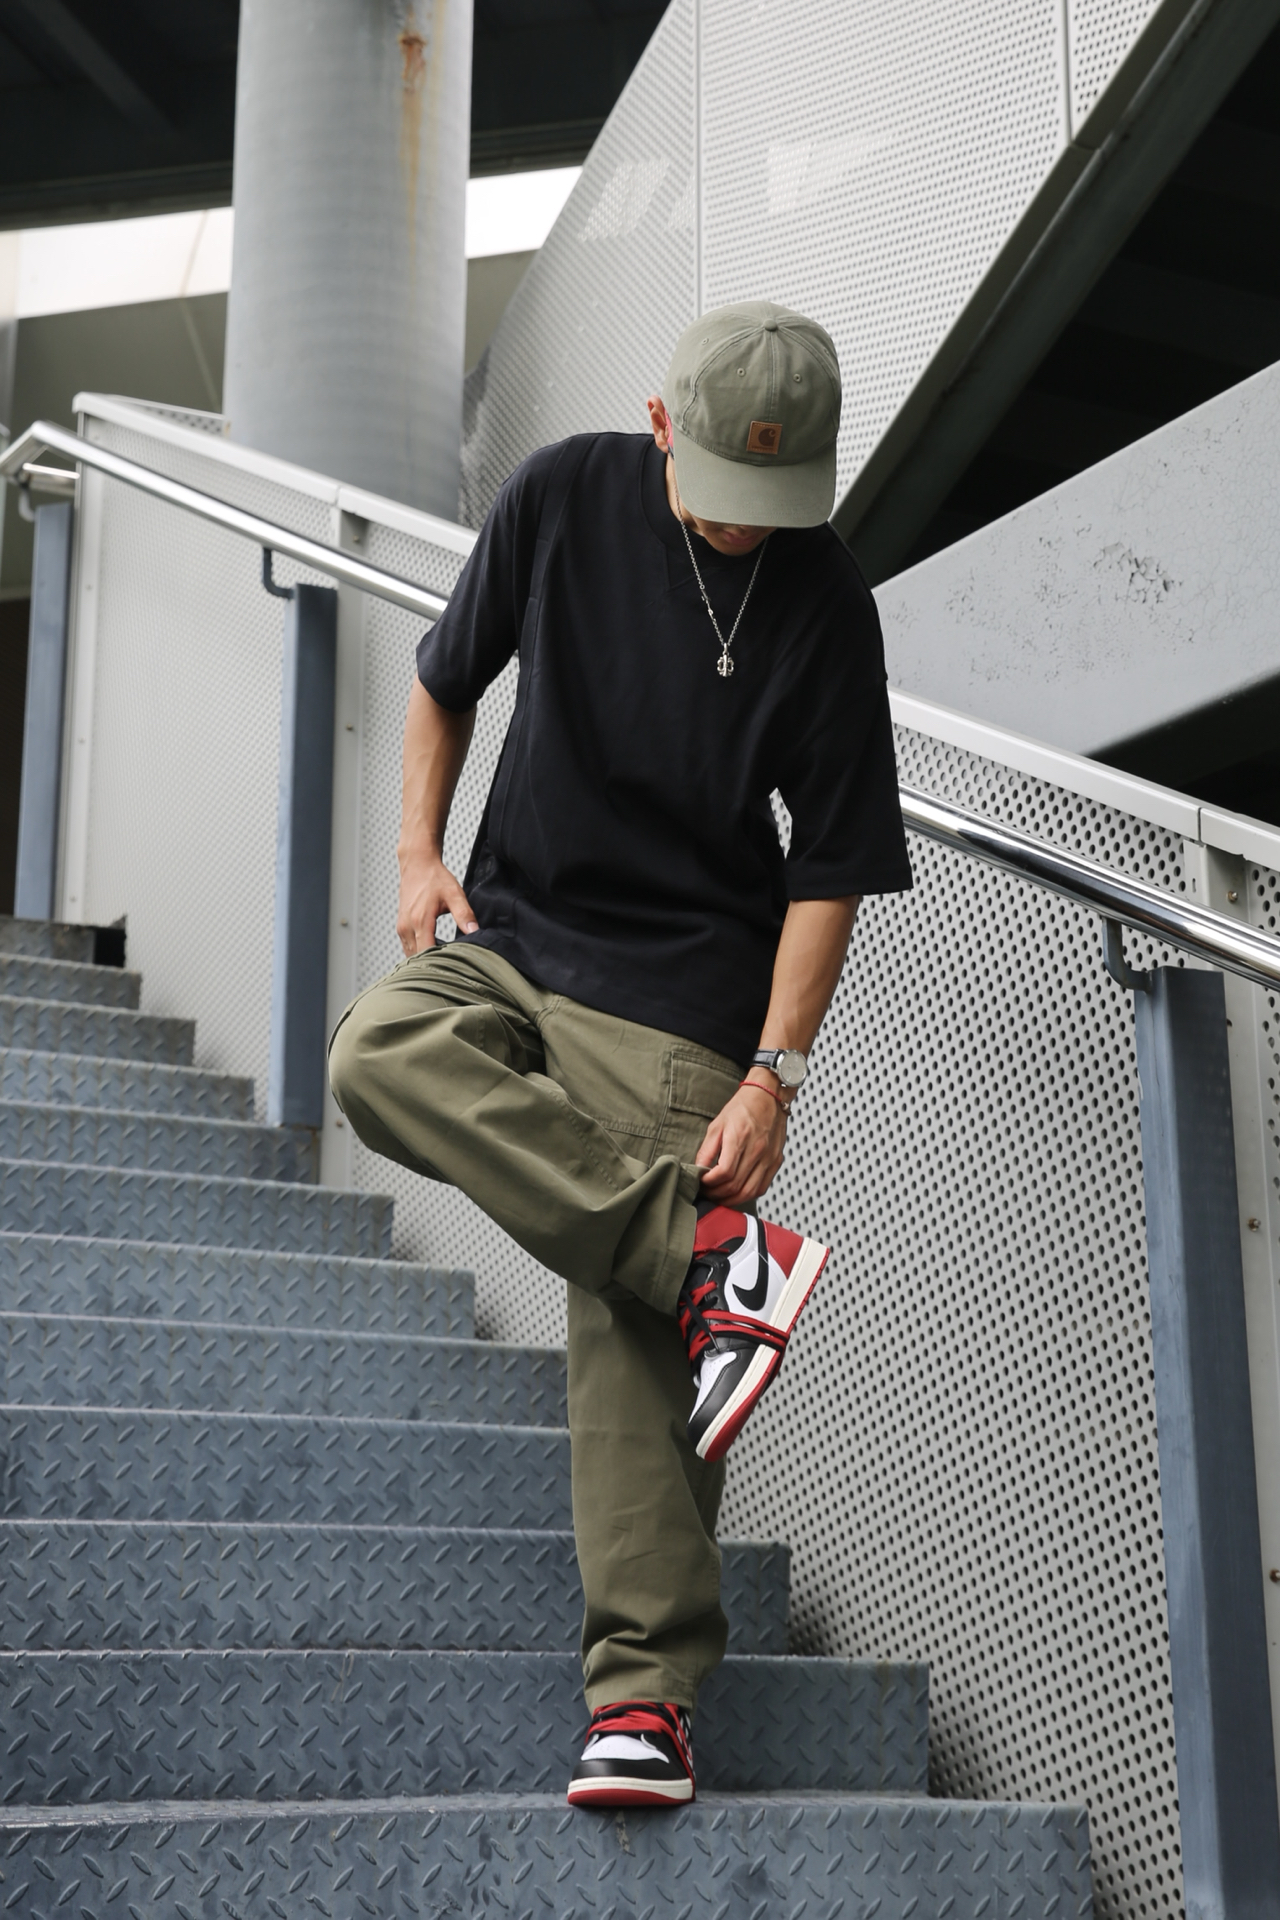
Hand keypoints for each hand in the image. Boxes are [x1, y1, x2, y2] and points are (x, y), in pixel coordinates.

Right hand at [396, 848, 477, 955]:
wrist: (417, 865)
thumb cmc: (434, 878)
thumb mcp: (454, 895)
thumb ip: (464, 914)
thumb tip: (474, 931)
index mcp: (420, 921)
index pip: (425, 954)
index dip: (438, 963)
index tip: (451, 965)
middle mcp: (407, 926)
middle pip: (416, 958)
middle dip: (432, 964)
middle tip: (450, 965)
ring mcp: (401, 927)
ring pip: (410, 954)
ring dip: (423, 959)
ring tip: (442, 960)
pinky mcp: (401, 926)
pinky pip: (407, 947)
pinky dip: (418, 951)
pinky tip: (432, 950)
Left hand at [695, 1082, 787, 1205]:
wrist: (769, 1097)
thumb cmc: (743, 1107)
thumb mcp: (717, 1124)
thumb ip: (707, 1149)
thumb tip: (698, 1169)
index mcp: (740, 1138)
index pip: (724, 1172)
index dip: (710, 1183)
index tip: (701, 1182)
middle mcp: (757, 1150)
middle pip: (735, 1185)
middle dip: (717, 1194)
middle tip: (707, 1192)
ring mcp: (769, 1157)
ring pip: (749, 1191)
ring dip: (731, 1200)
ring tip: (719, 1197)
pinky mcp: (776, 1162)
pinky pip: (761, 1187)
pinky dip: (747, 1195)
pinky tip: (737, 1192)